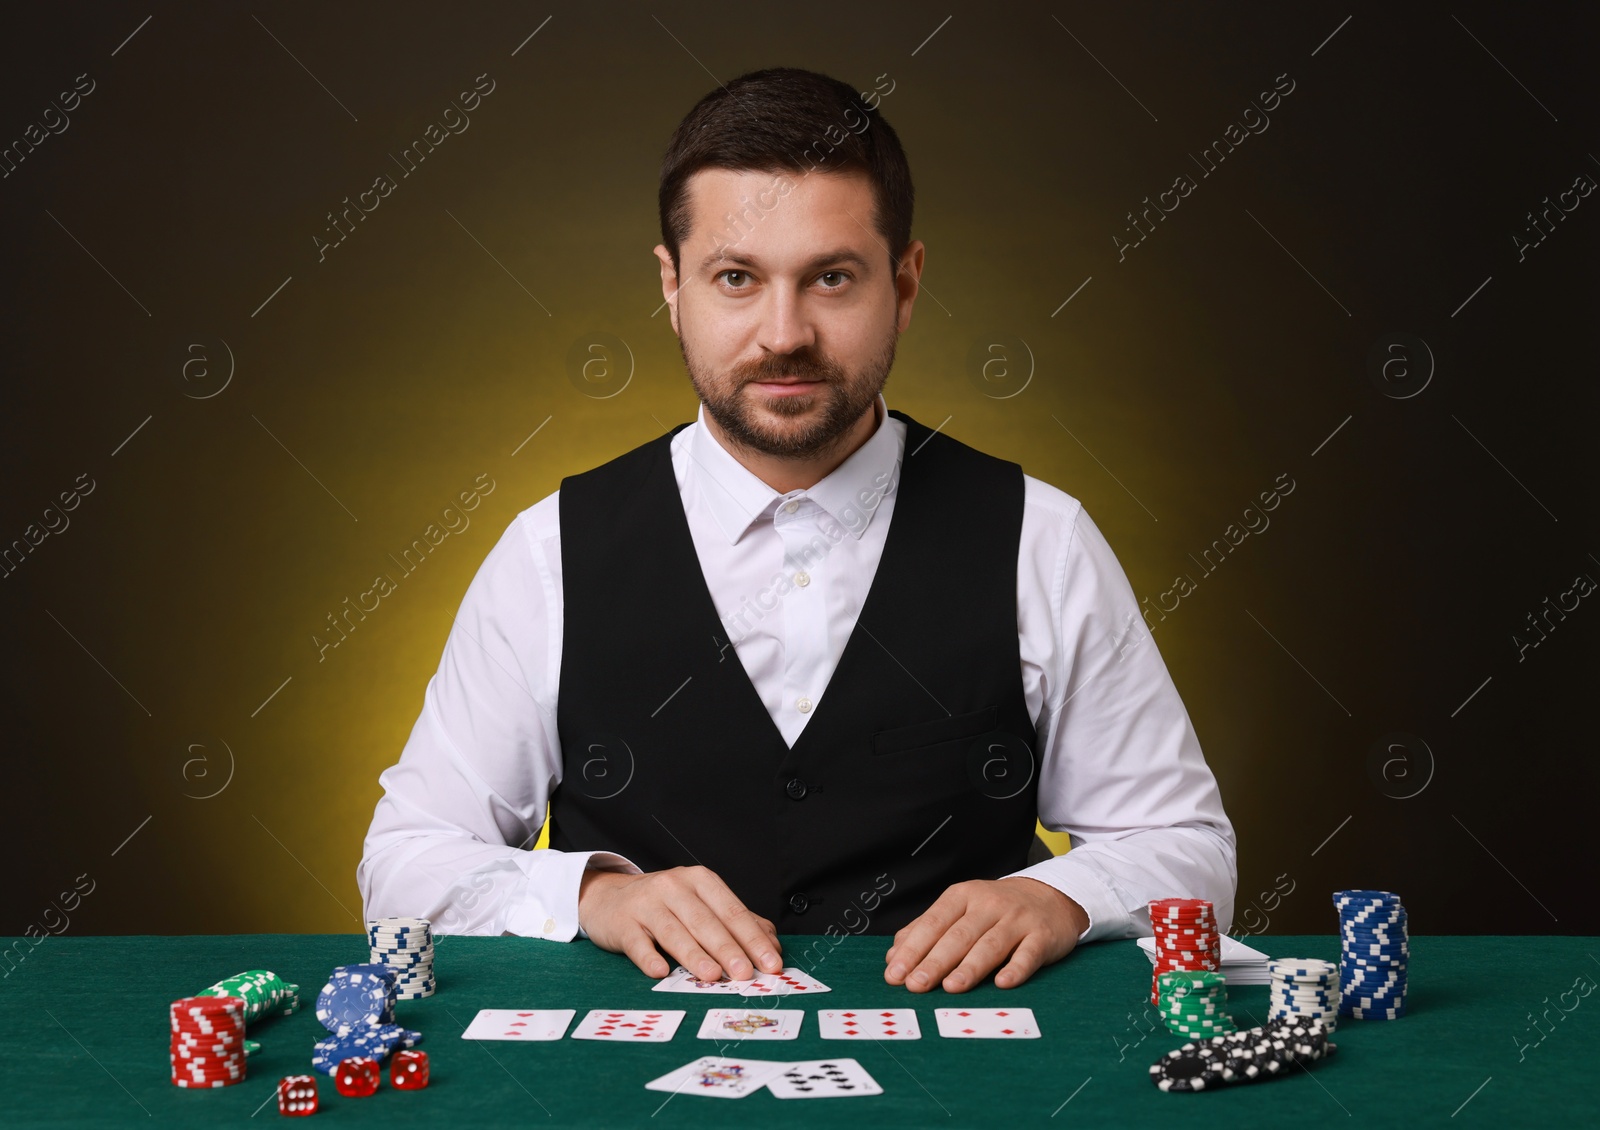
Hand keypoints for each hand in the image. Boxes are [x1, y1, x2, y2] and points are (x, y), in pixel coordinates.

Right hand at [577, 865, 783, 982]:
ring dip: (694, 955)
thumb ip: (735, 922)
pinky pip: (637, 942)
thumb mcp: (700, 904)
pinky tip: (660, 972)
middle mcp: (674, 887)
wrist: (608, 897)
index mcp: (700, 880)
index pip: (732, 910)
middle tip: (746, 974)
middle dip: (728, 949)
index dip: (753, 937)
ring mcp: (646, 903)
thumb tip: (771, 945)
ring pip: (674, 931)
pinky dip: (648, 957)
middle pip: (706, 921)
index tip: (771, 962)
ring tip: (712, 976)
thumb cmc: (664, 905)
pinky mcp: (622, 923)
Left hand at [883, 877, 1087, 992]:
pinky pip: (1028, 954)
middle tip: (916, 985)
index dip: (913, 949)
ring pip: (990, 944)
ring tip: (951, 987)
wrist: (1050, 896)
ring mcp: (1017, 919)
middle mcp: (988, 904)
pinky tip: (1003, 983)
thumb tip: (894, 956)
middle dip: (935, 962)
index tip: (895, 973)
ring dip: (970, 967)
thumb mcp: (960, 910)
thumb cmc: (995, 910)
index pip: (933, 923)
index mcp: (962, 896)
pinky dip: (1016, 969)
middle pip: (958, 936)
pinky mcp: (1042, 936)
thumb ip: (927, 930)